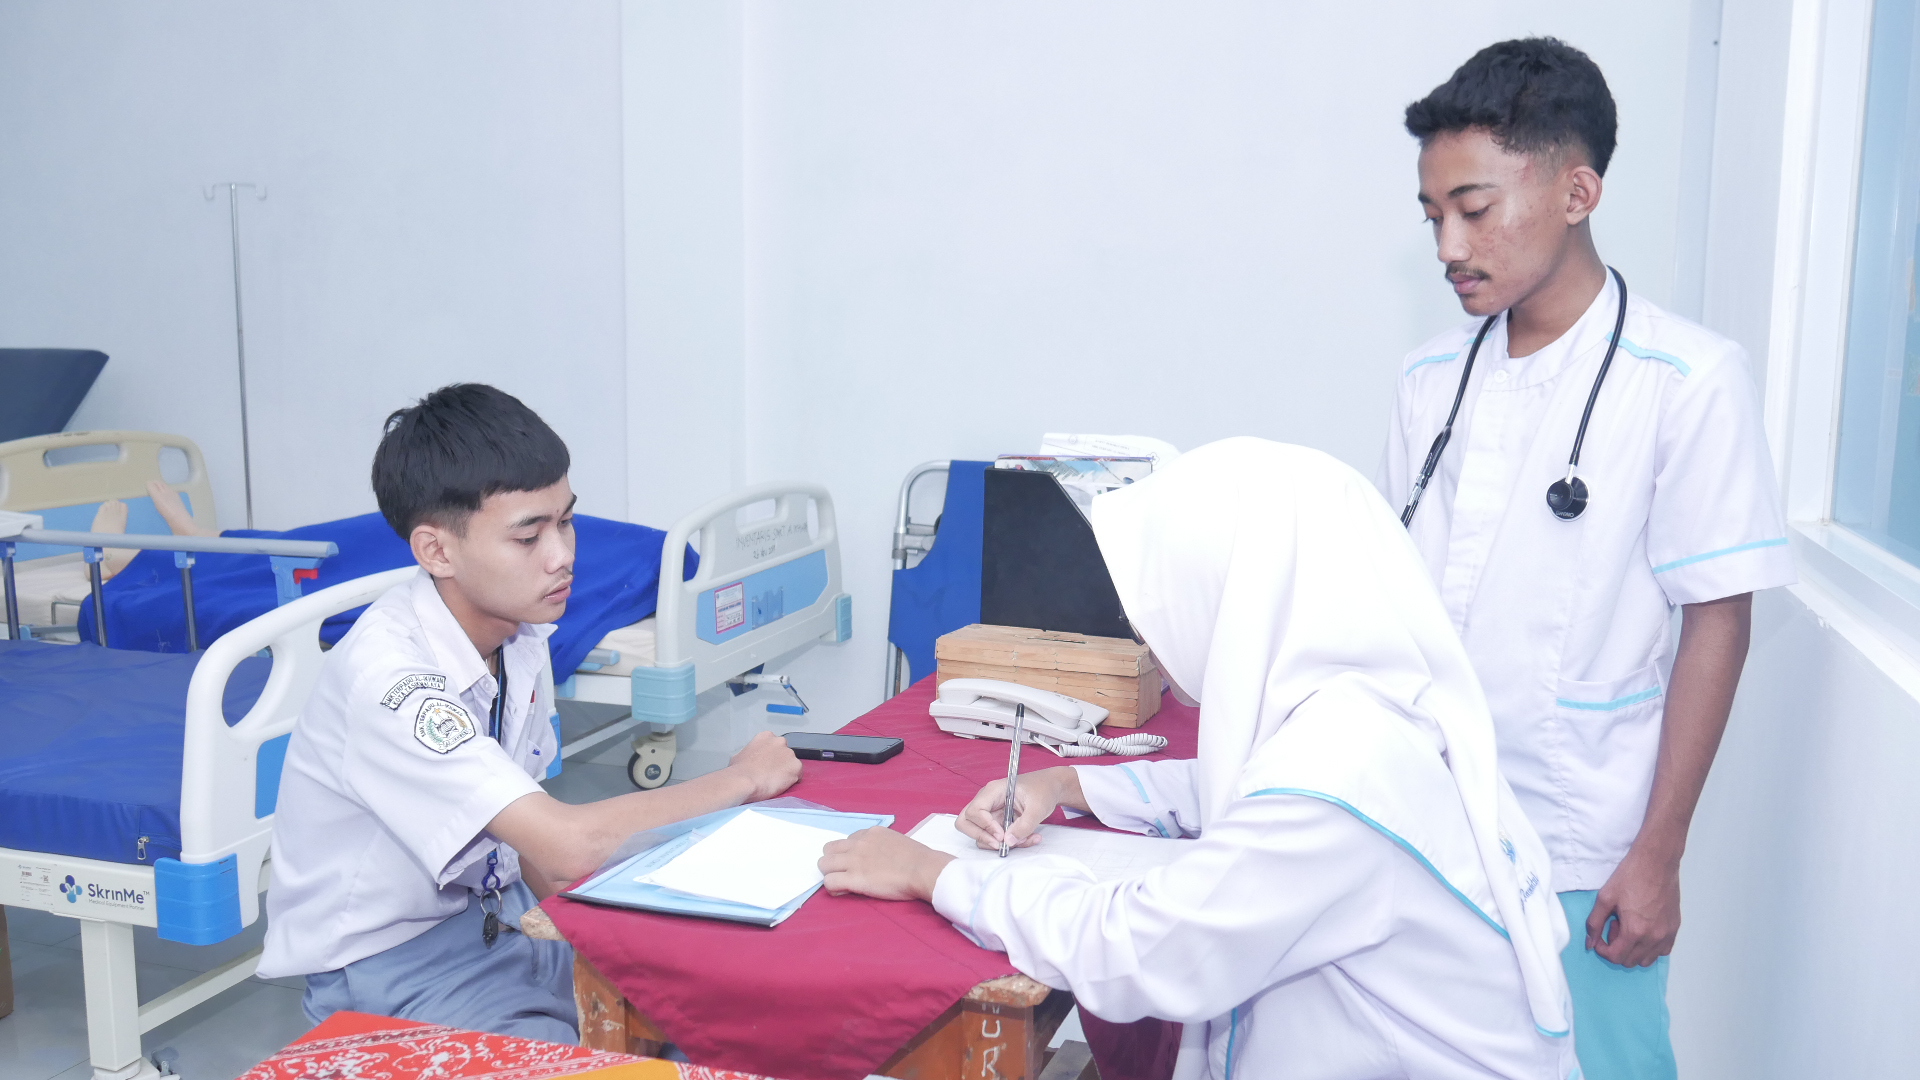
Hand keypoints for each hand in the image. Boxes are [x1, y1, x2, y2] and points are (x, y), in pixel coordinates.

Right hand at [727, 731, 801, 800]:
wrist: (744, 781)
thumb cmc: (738, 770)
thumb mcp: (740, 755)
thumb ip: (751, 753)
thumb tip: (751, 760)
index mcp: (766, 736)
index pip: (774, 745)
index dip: (772, 757)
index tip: (767, 765)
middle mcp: (780, 741)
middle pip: (785, 753)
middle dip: (781, 762)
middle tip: (772, 774)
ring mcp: (790, 754)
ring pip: (792, 764)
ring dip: (787, 771)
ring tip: (776, 782)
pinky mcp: (797, 767)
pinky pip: (798, 775)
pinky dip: (793, 780)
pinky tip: (782, 786)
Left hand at [819, 826, 953, 900]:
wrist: (922, 869)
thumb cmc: (918, 858)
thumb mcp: (896, 841)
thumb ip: (882, 845)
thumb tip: (880, 855)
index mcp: (871, 833)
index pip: (847, 840)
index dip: (849, 853)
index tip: (857, 863)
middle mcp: (859, 843)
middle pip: (829, 849)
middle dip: (833, 861)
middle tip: (844, 873)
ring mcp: (854, 860)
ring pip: (823, 864)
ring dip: (831, 873)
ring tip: (842, 883)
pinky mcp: (853, 878)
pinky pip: (829, 882)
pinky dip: (833, 888)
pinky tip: (843, 891)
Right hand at [956, 767, 1080, 850]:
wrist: (1051, 788)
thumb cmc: (1043, 790)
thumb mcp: (1038, 807)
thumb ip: (1024, 825)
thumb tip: (1008, 842)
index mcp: (993, 791)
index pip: (974, 811)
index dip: (984, 826)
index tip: (1001, 835)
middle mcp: (987, 802)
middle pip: (965, 822)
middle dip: (981, 837)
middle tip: (1000, 844)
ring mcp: (990, 813)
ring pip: (980, 834)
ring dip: (1000, 843)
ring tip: (1025, 839)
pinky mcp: (997, 822)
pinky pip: (995, 837)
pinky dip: (1009, 842)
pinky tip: (1028, 838)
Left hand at [1587, 847, 1681, 966]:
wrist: (1656, 862)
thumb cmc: (1630, 876)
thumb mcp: (1605, 898)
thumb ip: (1594, 924)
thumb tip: (1590, 943)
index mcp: (1634, 931)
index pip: (1615, 957)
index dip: (1602, 949)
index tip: (1600, 936)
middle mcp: (1653, 938)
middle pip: (1630, 961)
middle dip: (1617, 948)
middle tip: (1615, 925)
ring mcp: (1667, 934)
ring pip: (1647, 959)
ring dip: (1633, 950)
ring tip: (1629, 926)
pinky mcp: (1675, 928)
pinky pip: (1663, 951)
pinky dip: (1651, 947)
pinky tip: (1644, 929)